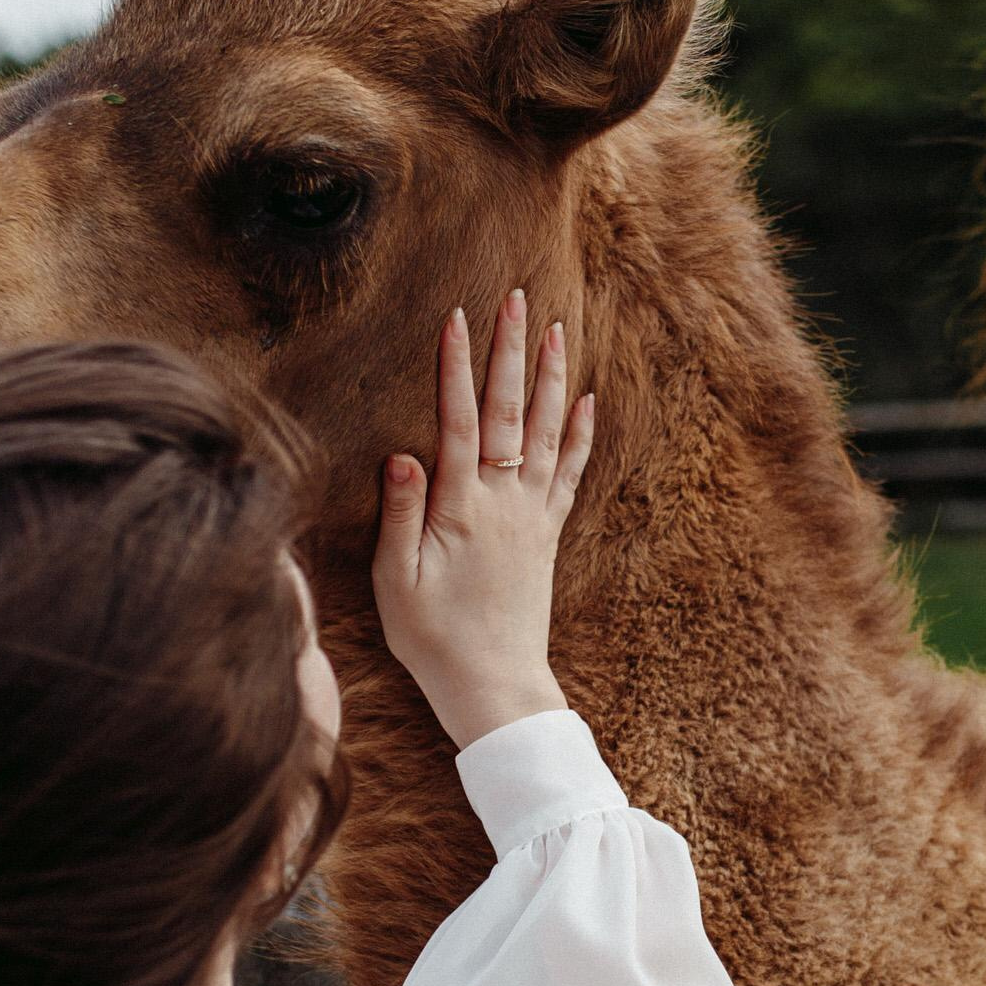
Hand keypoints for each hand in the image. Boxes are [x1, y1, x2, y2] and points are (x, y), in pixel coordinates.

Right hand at [373, 292, 594, 749]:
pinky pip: (571, 473)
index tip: (456, 318)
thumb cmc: (434, 640)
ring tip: (557, 329)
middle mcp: (505, 503)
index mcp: (461, 510)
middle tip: (515, 298)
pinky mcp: (546, 534)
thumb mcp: (397, 584)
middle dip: (511, 352)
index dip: (457, 369)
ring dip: (552, 379)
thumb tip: (402, 456)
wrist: (494, 687)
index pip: (460, 423)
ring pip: (548, 433)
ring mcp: (532, 516)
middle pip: (511, 413)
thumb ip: (400, 518)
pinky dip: (582, 435)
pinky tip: (588, 401)